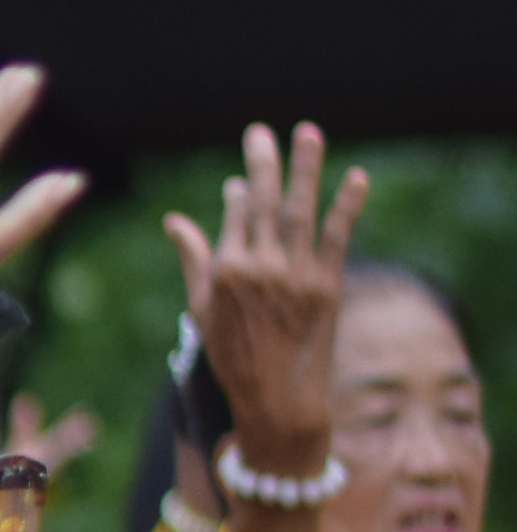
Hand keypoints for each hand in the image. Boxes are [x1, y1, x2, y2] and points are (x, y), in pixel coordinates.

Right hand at [165, 121, 362, 479]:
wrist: (279, 400)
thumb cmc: (235, 357)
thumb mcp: (203, 309)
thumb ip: (194, 258)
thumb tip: (175, 221)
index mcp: (225, 271)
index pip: (235, 215)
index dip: (240, 190)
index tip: (245, 171)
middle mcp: (260, 267)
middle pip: (263, 202)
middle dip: (264, 162)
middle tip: (264, 131)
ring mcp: (296, 274)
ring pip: (300, 210)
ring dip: (306, 168)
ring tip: (309, 133)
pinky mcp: (328, 285)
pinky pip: (340, 236)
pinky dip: (349, 205)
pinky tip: (357, 177)